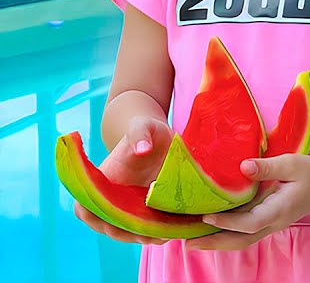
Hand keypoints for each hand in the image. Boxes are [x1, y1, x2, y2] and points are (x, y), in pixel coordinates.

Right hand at [74, 116, 173, 245]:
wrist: (160, 136)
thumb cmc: (147, 130)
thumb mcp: (144, 125)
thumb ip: (140, 132)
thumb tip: (142, 149)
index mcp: (103, 182)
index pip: (86, 206)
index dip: (93, 217)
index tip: (112, 222)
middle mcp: (112, 198)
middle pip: (109, 226)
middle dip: (125, 233)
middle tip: (147, 235)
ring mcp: (129, 206)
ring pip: (128, 231)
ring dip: (141, 237)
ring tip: (161, 237)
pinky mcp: (147, 209)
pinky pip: (146, 227)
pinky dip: (155, 233)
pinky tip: (170, 233)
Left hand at [187, 154, 309, 250]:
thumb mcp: (292, 163)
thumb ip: (267, 166)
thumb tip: (243, 167)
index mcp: (280, 209)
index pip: (250, 222)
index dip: (227, 222)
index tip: (206, 216)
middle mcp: (274, 222)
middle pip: (241, 240)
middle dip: (214, 243)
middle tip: (187, 243)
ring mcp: (272, 224)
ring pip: (242, 240)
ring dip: (217, 243)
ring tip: (192, 242)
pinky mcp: (269, 221)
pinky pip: (245, 234)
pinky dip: (226, 235)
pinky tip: (212, 231)